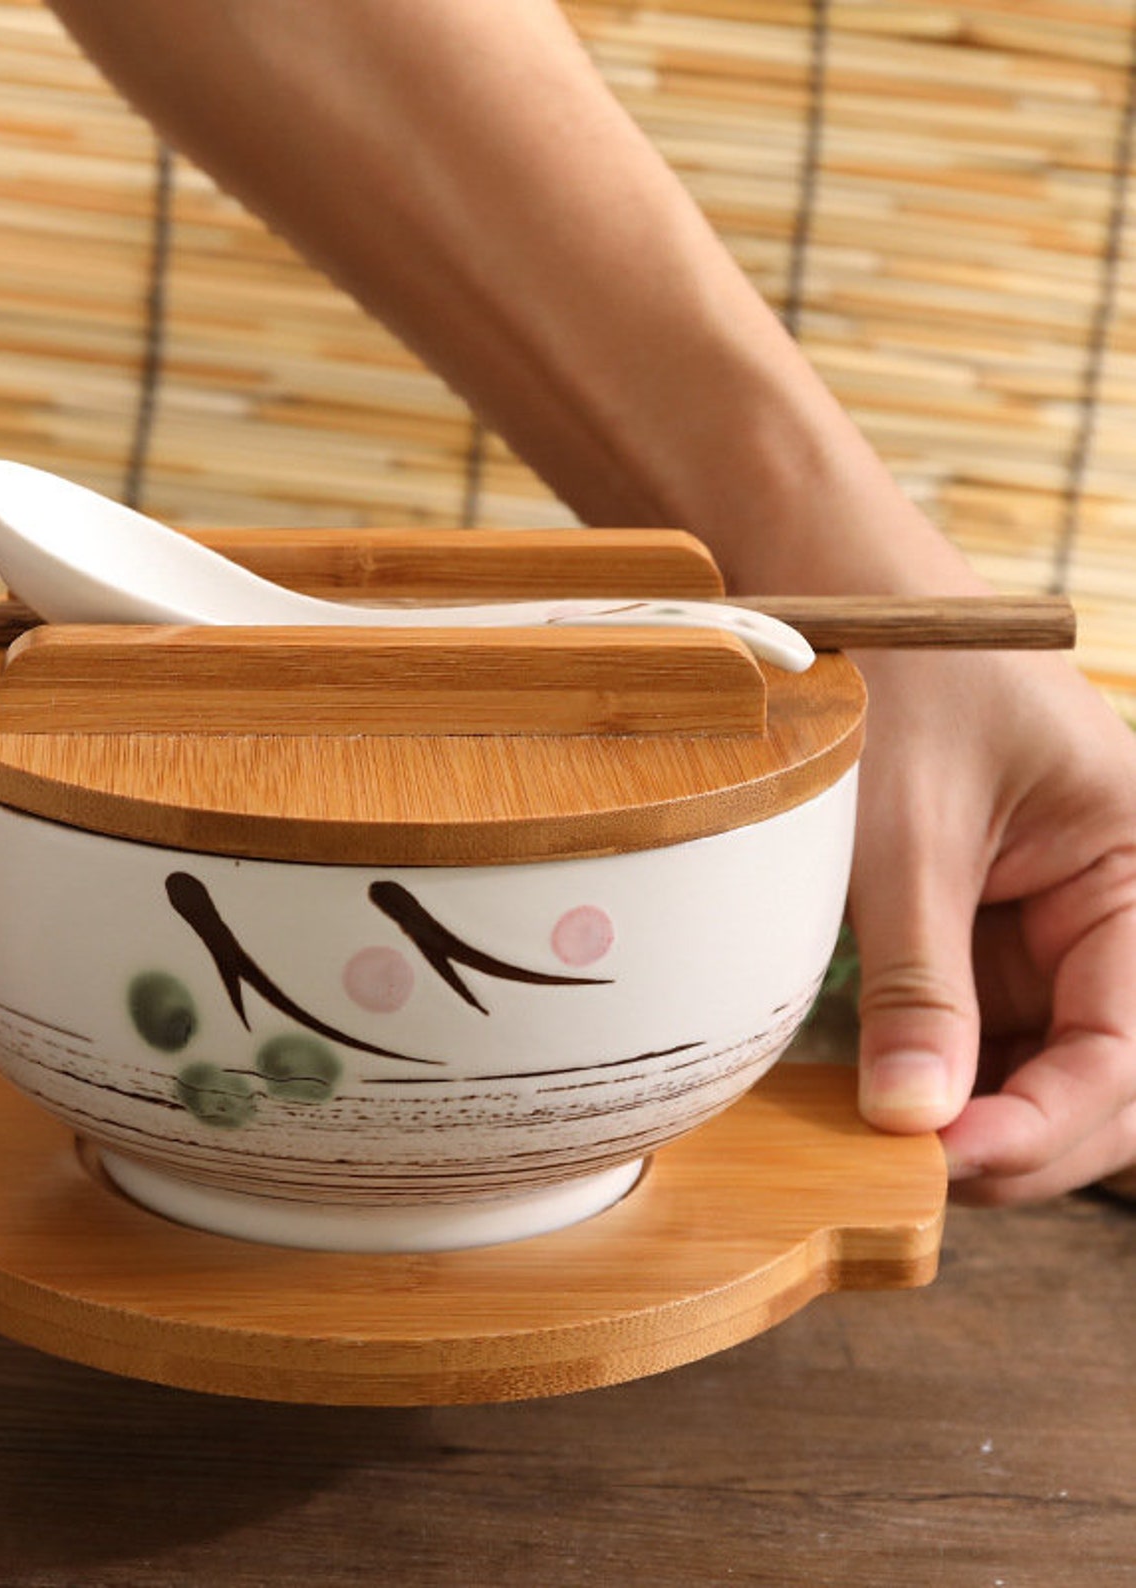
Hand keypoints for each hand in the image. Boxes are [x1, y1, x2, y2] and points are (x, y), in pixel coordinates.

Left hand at [852, 644, 1135, 1202]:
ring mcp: (1046, 920)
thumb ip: (921, 985)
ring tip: (893, 1150)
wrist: (834, 593)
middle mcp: (1110, 903)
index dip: (1051, 1121)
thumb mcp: (904, 840)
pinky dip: (945, 1071)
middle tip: (920, 1175)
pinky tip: (885, 1100)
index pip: (1130, 1042)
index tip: (951, 1158)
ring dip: (983, 1115)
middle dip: (1026, 1137)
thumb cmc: (892, 684)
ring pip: (1043, 1060)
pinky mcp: (982, 924)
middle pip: (1105, 1071)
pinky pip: (984, 1023)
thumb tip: (915, 1122)